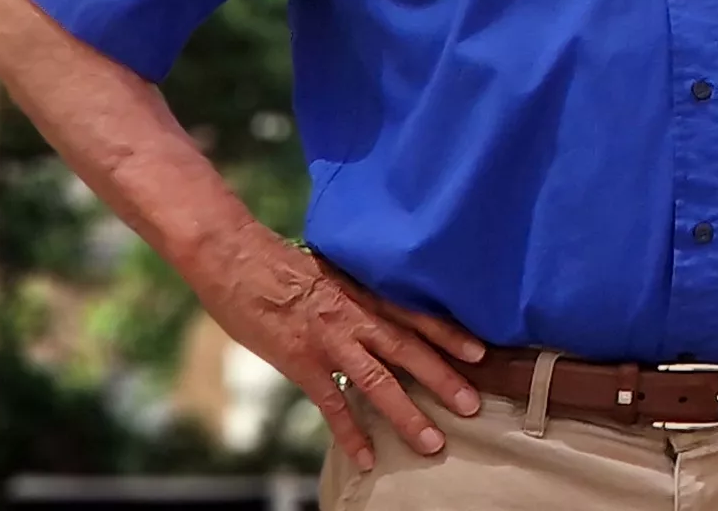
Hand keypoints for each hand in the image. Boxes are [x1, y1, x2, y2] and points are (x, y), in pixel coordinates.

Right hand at [194, 228, 483, 470]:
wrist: (236, 260)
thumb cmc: (281, 263)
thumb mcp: (334, 269)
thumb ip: (361, 290)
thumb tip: (384, 303)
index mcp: (365, 292)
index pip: (417, 314)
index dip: (450, 334)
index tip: (481, 353)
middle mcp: (355, 317)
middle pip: (408, 351)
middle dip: (443, 379)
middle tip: (473, 405)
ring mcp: (329, 342)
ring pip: (377, 382)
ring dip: (407, 414)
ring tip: (432, 442)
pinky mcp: (301, 363)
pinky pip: (331, 404)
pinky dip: (350, 433)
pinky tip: (366, 457)